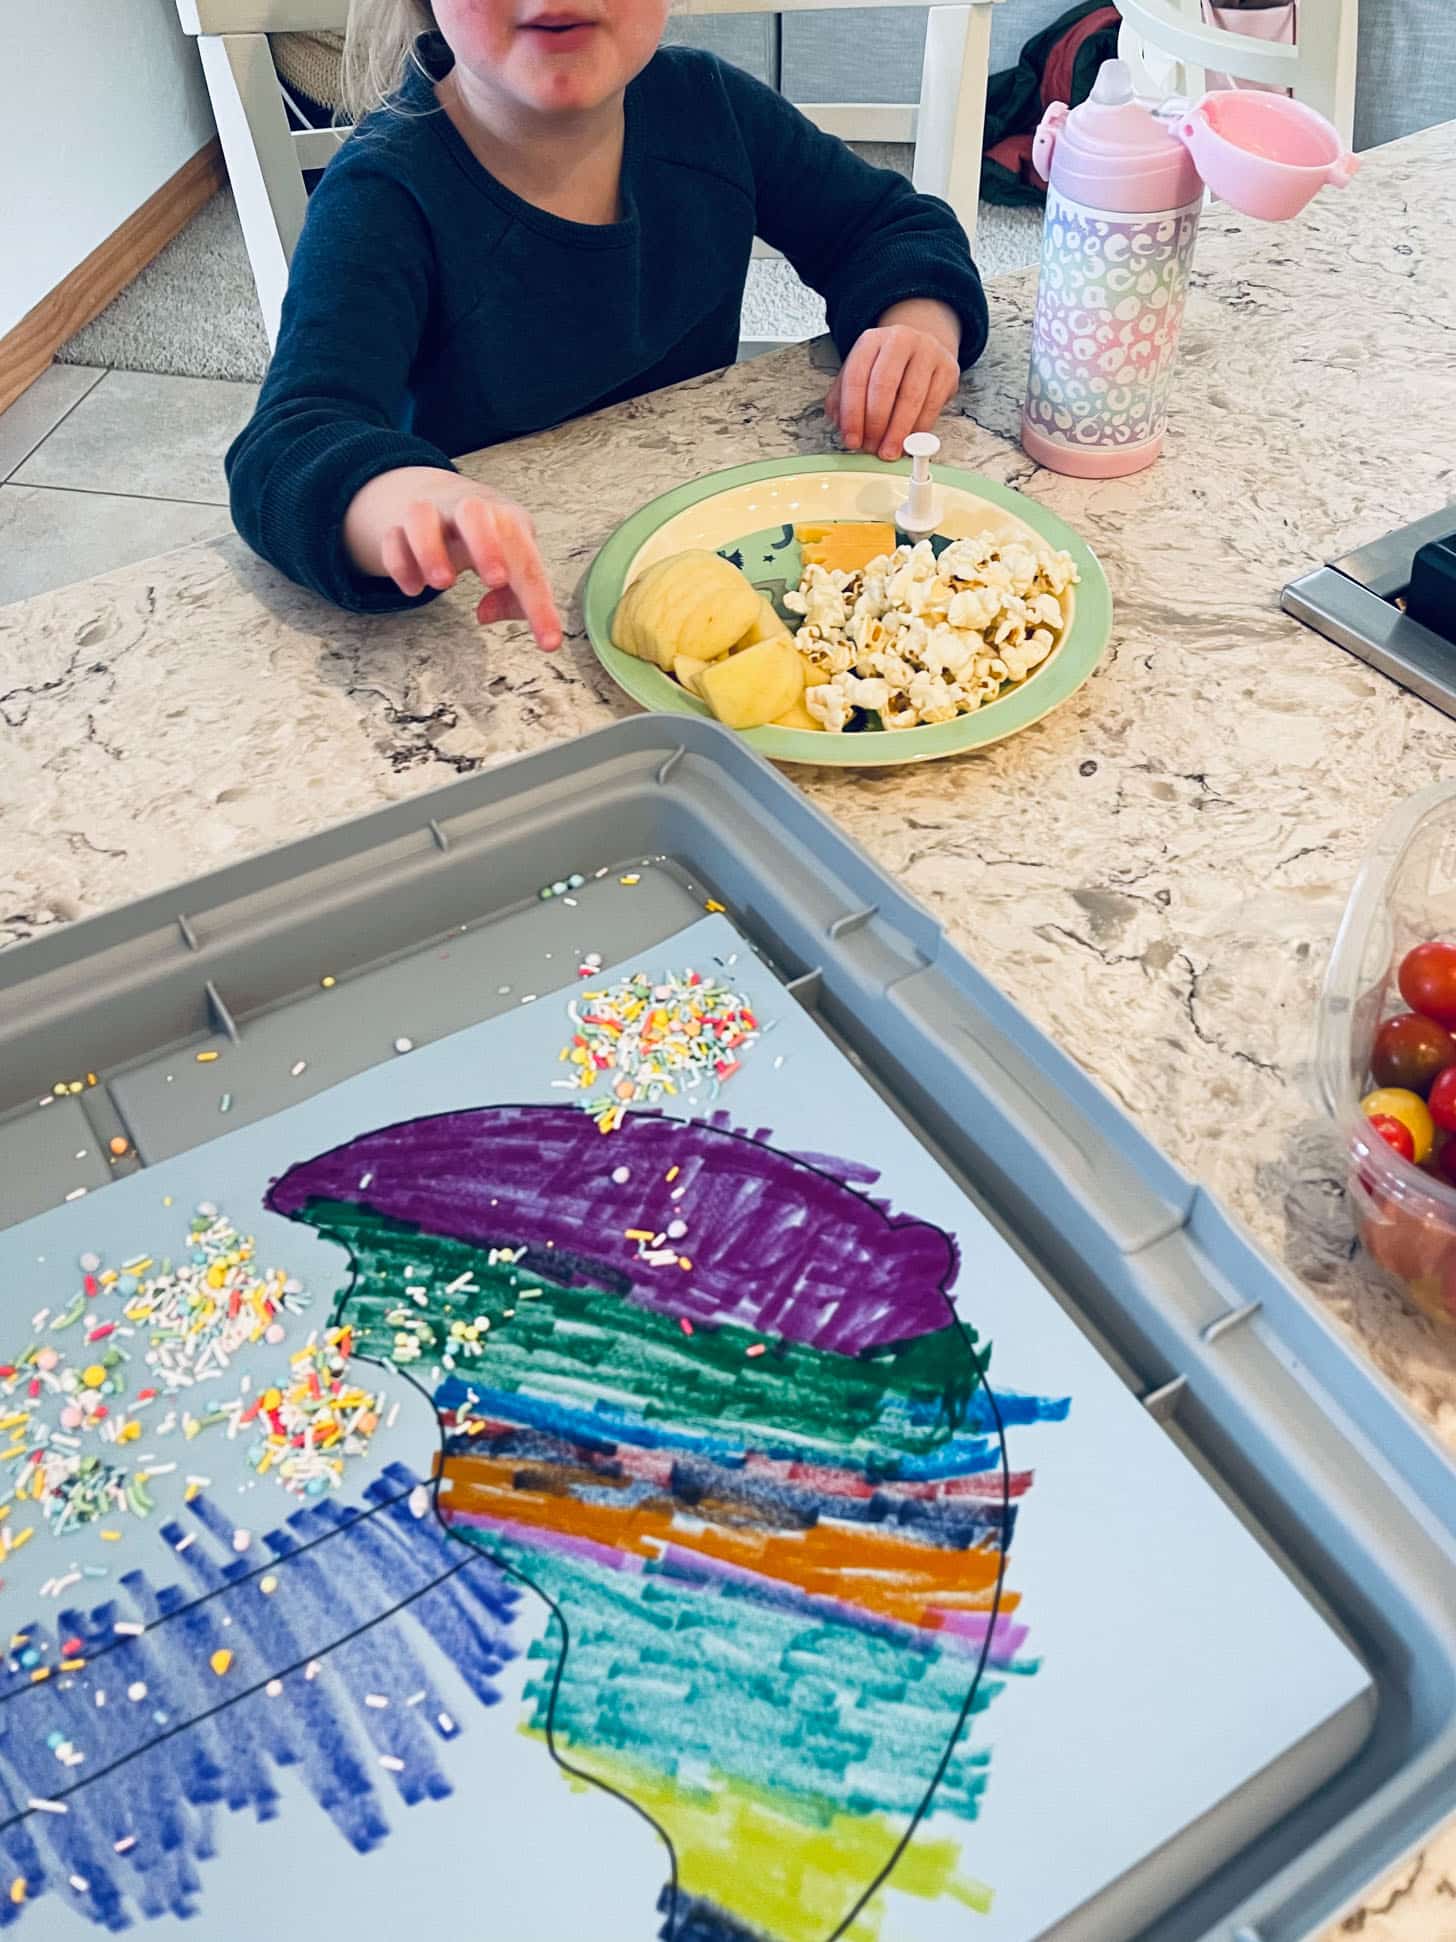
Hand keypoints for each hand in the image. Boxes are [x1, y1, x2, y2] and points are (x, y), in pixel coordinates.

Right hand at [344, 466, 562, 650]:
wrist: (440, 498)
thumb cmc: (488, 539)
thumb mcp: (511, 564)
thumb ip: (513, 597)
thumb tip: (487, 615)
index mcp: (506, 521)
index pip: (526, 561)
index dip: (539, 604)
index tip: (548, 642)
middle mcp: (467, 511)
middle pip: (474, 511)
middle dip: (486, 544)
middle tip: (495, 581)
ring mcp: (430, 515)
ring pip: (421, 516)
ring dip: (430, 550)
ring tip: (442, 585)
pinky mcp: (397, 526)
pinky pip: (392, 538)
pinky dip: (399, 563)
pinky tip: (413, 588)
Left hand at [825, 299, 961, 460]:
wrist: (922, 350)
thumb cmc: (887, 369)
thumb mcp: (860, 376)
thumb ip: (843, 400)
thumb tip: (844, 429)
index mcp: (870, 341)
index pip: (856, 378)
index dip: (852, 414)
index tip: (852, 440)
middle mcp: (899, 340)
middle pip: (883, 385)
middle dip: (876, 424)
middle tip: (872, 448)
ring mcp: (927, 352)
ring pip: (911, 397)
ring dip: (898, 431)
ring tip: (890, 451)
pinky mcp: (947, 368)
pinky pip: (932, 404)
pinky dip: (919, 429)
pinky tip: (909, 441)